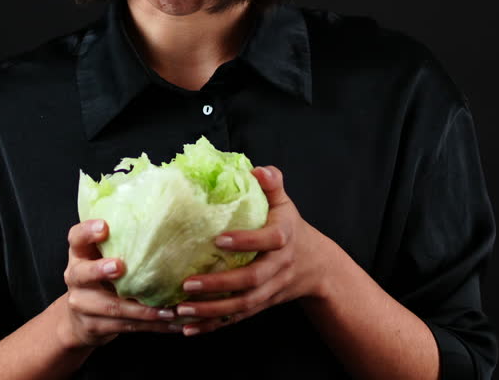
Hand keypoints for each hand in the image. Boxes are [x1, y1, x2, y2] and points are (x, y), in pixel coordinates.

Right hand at [56, 219, 181, 348]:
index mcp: (79, 255)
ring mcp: (82, 304)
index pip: (77, 238)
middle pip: (83, 274)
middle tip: (120, 266)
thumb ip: (119, 244)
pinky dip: (150, 325)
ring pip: (111, 307)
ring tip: (168, 310)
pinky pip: (125, 326)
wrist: (78, 320)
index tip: (104, 226)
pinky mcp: (94, 326)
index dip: (88, 231)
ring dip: (142, 309)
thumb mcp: (100, 257)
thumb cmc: (100, 279)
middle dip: (101, 270)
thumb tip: (164, 223)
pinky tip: (171, 323)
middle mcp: (76, 278)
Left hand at [172, 165, 335, 335]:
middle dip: (220, 285)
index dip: (246, 241)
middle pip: (251, 281)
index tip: (218, 239)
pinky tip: (188, 330)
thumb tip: (257, 169)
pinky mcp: (260, 305)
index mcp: (284, 238)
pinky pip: (237, 318)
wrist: (317, 266)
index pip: (268, 241)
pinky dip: (213, 326)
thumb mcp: (286, 203)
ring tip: (181, 310)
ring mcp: (270, 290)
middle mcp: (278, 267)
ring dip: (211, 311)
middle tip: (188, 284)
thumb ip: (273, 184)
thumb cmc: (291, 227)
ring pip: (242, 305)